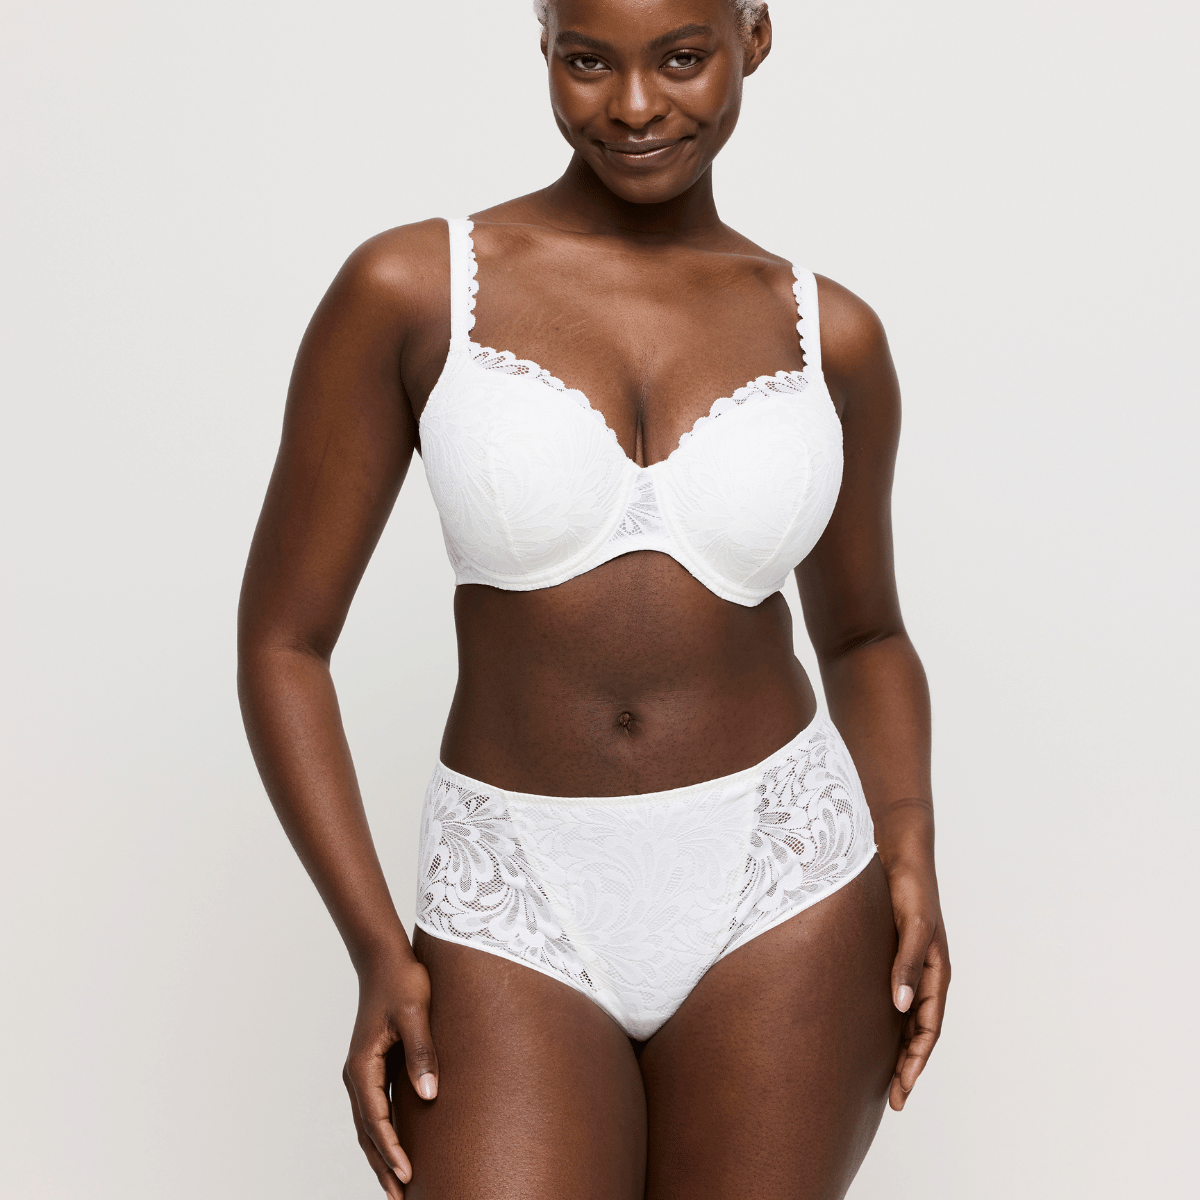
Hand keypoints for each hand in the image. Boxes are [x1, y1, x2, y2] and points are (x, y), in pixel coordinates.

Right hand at [342, 952, 438, 1195]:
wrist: (386, 959)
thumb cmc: (403, 982)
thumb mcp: (416, 1014)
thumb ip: (422, 1053)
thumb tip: (429, 1095)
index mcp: (363, 1065)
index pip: (376, 1119)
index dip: (391, 1150)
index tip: (408, 1174)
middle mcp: (357, 1074)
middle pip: (367, 1131)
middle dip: (383, 1166)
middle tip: (402, 1199)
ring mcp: (362, 1072)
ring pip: (369, 1125)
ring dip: (380, 1156)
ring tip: (398, 1187)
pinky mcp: (373, 1068)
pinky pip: (375, 1111)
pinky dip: (382, 1135)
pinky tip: (396, 1149)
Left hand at [885, 860, 949, 1110]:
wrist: (898, 853)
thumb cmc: (908, 886)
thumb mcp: (911, 923)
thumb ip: (908, 962)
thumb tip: (901, 1006)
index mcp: (936, 970)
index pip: (928, 1028)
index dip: (916, 1061)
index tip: (901, 1089)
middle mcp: (924, 974)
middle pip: (919, 1032)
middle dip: (908, 1067)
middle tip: (894, 1101)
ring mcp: (908, 967)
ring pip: (906, 1020)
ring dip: (897, 1051)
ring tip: (882, 1081)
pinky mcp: (891, 956)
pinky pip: (892, 1000)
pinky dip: (886, 1025)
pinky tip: (867, 1037)